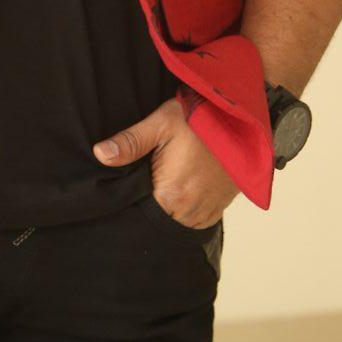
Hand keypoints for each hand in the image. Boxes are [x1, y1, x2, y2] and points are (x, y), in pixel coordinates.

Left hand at [92, 93, 237, 228]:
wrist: (242, 117)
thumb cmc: (200, 118)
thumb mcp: (161, 123)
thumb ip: (130, 142)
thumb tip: (99, 154)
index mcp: (170, 193)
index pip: (140, 217)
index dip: (131, 206)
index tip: (127, 193)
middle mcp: (190, 210)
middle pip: (159, 222)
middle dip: (149, 209)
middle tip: (144, 186)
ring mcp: (208, 210)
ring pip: (178, 224)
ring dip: (169, 212)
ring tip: (161, 189)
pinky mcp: (220, 206)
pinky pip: (198, 221)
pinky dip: (186, 211)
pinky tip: (180, 193)